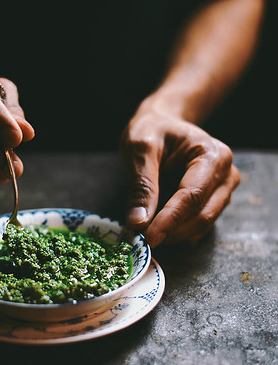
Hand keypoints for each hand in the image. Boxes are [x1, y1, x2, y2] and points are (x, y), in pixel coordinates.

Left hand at [120, 109, 239, 246]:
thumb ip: (141, 185)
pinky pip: (198, 225)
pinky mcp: (214, 201)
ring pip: (202, 224)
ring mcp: (223, 190)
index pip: (192, 195)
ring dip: (174, 234)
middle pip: (202, 215)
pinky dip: (178, 232)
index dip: (170, 220)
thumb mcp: (139, 149)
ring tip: (146, 233)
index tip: (149, 238)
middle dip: (172, 231)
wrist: (162, 124)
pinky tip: (158, 229)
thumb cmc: (152, 131)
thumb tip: (138, 222)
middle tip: (141, 239)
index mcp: (211, 155)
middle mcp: (226, 174)